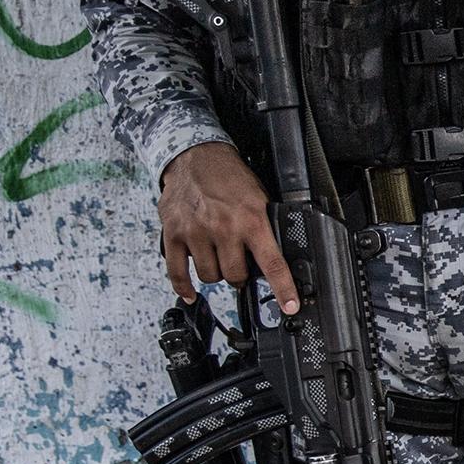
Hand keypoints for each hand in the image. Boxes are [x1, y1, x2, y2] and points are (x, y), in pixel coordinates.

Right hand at [159, 141, 295, 310]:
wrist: (195, 156)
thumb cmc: (230, 178)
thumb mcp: (259, 198)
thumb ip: (263, 227)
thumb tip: (275, 258)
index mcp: (251, 220)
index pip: (272, 263)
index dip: (283, 288)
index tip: (290, 306)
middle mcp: (224, 228)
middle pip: (236, 275)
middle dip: (241, 276)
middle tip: (240, 265)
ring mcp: (196, 232)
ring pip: (210, 276)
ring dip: (216, 274)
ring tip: (218, 260)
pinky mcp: (174, 233)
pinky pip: (176, 271)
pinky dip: (183, 286)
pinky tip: (190, 293)